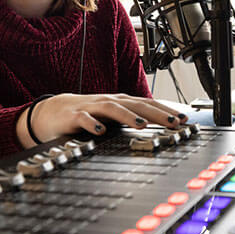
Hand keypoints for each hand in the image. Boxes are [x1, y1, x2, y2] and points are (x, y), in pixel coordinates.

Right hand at [23, 93, 187, 144]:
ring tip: (142, 125)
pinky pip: (84, 119)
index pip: (147, 104)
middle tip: (173, 122)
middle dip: (156, 113)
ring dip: (128, 116)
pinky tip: (100, 131)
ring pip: (112, 109)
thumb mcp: (112, 117)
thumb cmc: (86, 115)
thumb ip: (132, 120)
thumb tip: (157, 126)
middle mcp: (109, 102)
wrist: (51, 113)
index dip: (165, 111)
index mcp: (120, 103)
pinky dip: (92, 124)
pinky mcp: (74, 116)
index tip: (183, 120)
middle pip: (136, 105)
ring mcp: (92, 108)